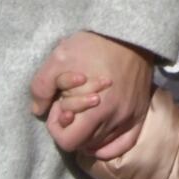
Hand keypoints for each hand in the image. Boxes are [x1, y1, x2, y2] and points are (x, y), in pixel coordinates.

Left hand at [29, 31, 154, 160]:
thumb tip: (38, 111)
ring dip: (88, 133)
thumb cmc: (92, 45)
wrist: (127, 33)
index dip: (57, 127)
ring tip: (85, 112)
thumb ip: (41, 88)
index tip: (60, 106)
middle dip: (72, 128)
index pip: (69, 142)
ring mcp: (130, 117)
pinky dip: (109, 144)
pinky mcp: (140, 112)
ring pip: (102, 144)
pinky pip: (125, 143)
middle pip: (84, 145)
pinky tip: (100, 134)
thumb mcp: (57, 60)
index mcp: (96, 111)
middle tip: (71, 106)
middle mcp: (116, 119)